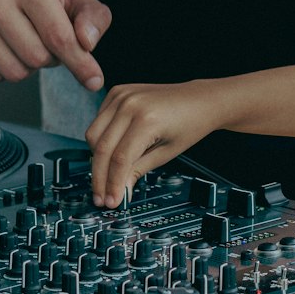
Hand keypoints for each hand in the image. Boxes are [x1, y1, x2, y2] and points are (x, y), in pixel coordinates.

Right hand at [0, 0, 110, 89]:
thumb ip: (94, 17)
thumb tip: (87, 44)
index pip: (58, 36)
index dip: (80, 63)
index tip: (94, 81)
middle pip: (36, 58)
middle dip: (50, 58)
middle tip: (46, 41)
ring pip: (13, 71)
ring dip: (28, 66)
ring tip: (26, 42)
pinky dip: (4, 70)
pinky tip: (6, 48)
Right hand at [87, 80, 221, 206]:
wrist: (201, 99)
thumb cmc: (190, 123)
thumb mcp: (167, 153)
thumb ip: (138, 171)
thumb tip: (119, 192)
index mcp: (147, 119)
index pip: (119, 159)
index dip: (112, 184)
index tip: (111, 201)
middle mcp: (131, 104)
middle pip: (101, 149)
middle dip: (100, 177)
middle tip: (102, 196)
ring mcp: (123, 95)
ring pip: (93, 135)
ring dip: (97, 159)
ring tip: (108, 175)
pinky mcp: (118, 92)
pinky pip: (98, 120)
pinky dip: (101, 138)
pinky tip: (112, 150)